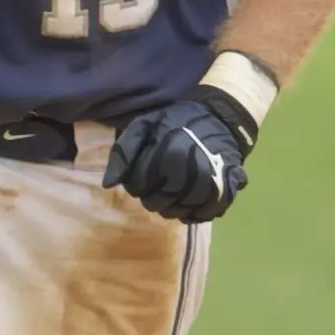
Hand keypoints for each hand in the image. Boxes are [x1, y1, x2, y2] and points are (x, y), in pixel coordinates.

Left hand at [103, 96, 252, 222]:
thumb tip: (108, 185)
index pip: (138, 187)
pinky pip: (203, 215)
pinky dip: (192, 214)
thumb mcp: (143, 126)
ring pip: (179, 212)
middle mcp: (191, 171)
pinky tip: (187, 203)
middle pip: (157, 203)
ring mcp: (211, 184)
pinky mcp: (226, 192)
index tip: (140, 177)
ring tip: (170, 195)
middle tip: (155, 188)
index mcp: (168, 154)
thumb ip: (123, 153)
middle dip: (151, 198)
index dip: (135, 185)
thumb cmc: (175, 122)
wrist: (219, 119)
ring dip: (170, 208)